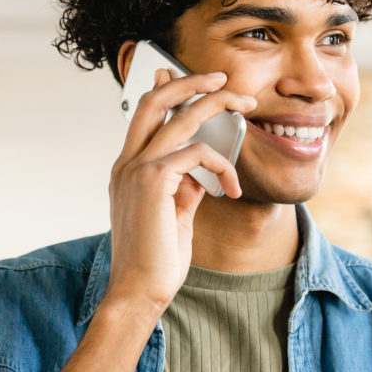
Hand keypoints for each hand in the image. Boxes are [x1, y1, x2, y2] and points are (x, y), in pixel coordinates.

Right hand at [104, 68, 256, 315]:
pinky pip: (198, 152)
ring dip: (217, 104)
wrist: (138, 292)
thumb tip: (201, 171)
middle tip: (224, 78)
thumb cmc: (156, 260)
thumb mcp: (173, 215)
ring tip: (245, 106)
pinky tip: (232, 188)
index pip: (145, 115)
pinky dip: (223, 165)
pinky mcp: (153, 180)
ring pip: (179, 115)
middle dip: (192, 82)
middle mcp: (127, 163)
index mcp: (128, 170)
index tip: (197, 81)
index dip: (169, 91)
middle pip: (156, 100)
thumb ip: (183, 187)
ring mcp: (136, 169)